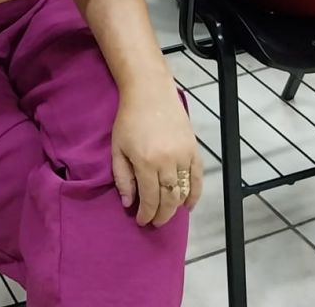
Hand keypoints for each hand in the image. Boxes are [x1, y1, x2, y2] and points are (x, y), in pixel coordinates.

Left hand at [111, 83, 203, 226]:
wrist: (150, 92)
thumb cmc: (129, 118)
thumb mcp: (117, 147)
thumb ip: (122, 177)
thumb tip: (128, 203)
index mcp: (145, 162)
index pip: (149, 199)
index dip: (146, 214)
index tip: (141, 220)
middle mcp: (167, 162)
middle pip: (168, 200)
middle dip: (161, 215)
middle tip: (155, 222)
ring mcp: (183, 156)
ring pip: (183, 191)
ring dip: (175, 207)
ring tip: (167, 212)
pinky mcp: (194, 150)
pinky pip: (197, 178)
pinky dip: (195, 194)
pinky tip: (188, 205)